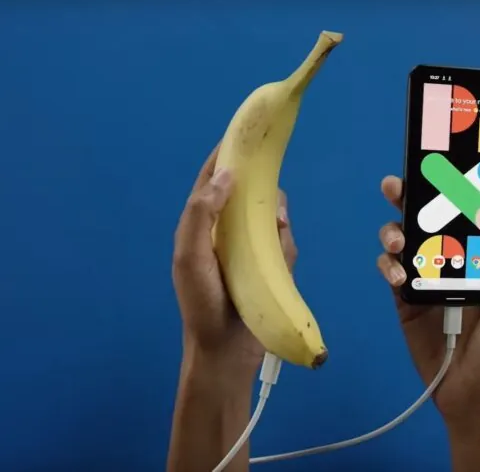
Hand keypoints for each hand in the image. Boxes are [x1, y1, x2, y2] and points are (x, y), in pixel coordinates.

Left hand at [172, 144, 297, 369]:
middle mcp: (226, 231)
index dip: (227, 154)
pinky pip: (286, 243)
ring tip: (269, 243)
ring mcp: (251, 248)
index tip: (245, 131)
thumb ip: (201, 212)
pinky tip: (278, 263)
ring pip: (272, 216)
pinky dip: (285, 248)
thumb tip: (227, 174)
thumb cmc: (202, 301)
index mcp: (200, 224)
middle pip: (248, 193)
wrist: (225, 351)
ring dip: (274, 224)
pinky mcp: (273, 264)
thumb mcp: (191, 255)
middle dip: (260, 190)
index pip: (213, 179)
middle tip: (268, 193)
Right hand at [376, 176, 479, 425]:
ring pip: (402, 241)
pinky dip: (388, 266)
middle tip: (396, 185)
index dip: (450, 188)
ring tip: (397, 241)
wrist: (477, 395)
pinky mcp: (404, 300)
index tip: (440, 164)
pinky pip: (390, 272)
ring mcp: (425, 280)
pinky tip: (397, 273)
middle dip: (409, 197)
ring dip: (394, 231)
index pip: (463, 214)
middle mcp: (451, 261)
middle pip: (425, 220)